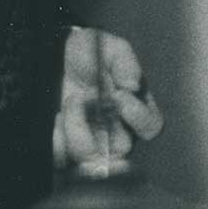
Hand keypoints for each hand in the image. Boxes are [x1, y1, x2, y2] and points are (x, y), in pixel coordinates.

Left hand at [55, 26, 163, 176]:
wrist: (56, 53)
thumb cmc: (90, 52)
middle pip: (120, 149)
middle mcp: (117, 130)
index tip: (119, 94)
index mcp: (135, 107)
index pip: (151, 127)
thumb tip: (133, 85)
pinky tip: (57, 117)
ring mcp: (92, 142)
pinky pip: (62, 160)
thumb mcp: (111, 48)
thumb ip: (125, 63)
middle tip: (83, 96)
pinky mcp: (67, 147)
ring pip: (89, 157)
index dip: (138, 116)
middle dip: (99, 124)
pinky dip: (57, 140)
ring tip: (70, 101)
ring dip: (76, 127)